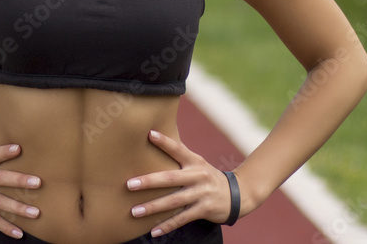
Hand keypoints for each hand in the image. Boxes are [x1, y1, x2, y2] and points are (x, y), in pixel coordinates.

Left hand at [125, 130, 239, 236]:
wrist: (238, 195)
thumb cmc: (208, 177)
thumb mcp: (198, 163)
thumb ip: (180, 156)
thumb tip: (154, 139)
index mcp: (195, 161)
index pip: (178, 149)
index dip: (164, 142)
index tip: (149, 134)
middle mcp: (198, 176)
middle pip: (170, 178)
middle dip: (149, 182)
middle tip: (129, 184)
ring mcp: (202, 193)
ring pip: (174, 201)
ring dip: (153, 207)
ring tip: (135, 212)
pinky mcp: (204, 209)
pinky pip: (182, 219)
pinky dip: (167, 225)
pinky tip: (153, 231)